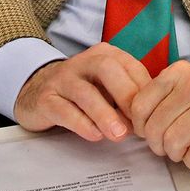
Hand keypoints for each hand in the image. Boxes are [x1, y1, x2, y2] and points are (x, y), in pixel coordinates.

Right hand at [13, 43, 151, 141]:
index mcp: (105, 55)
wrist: (36, 90)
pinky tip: (95, 136)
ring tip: (119, 135)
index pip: (131, 67)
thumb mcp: (108, 86)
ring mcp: (61, 79)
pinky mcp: (45, 99)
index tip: (153, 115)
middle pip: (107, 70)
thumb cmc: (83, 91)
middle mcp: (83, 62)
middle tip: (138, 123)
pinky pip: (63, 110)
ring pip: (84, 92)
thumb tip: (152, 116)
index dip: (145, 91)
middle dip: (126, 95)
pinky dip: (81, 123)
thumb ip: (128, 95)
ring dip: (104, 114)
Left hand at [130, 62, 189, 169]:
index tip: (149, 133)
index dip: (140, 128)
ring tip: (184, 150)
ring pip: (175, 142)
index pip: (139, 106)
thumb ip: (159, 98)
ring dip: (176, 155)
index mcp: (178, 72)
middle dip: (158, 146)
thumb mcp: (184, 85)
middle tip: (167, 147)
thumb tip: (129, 124)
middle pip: (156, 128)